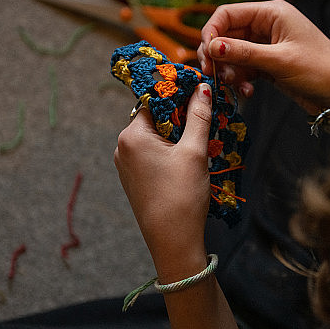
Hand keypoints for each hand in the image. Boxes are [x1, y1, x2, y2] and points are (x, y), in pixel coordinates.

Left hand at [114, 83, 212, 281]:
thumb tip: (203, 87)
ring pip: (156, 138)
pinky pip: (153, 155)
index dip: (179, 96)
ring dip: (178, 136)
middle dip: (181, 118)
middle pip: (155, 119)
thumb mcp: (194, 151)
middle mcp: (123, 147)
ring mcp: (127, 165)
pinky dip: (170, 152)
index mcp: (132, 136)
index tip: (201, 95)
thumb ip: (199, 116)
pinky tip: (189, 161)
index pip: (155, 100)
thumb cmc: (182, 195)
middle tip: (206, 121)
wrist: (173, 241)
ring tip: (201, 144)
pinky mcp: (135, 180)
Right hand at [197, 0, 329, 114]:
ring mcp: (267, 46)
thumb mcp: (279, 61)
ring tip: (235, 86)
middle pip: (226, 34)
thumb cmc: (320, 70)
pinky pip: (243, 69)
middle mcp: (267, 25)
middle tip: (213, 75)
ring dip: (228, 71)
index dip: (211, 31)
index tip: (206, 55)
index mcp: (272, 13)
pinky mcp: (269, 65)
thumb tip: (211, 46)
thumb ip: (243, 53)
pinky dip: (240, 80)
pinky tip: (246, 92)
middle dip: (218, 55)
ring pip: (232, 54)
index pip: (228, 13)